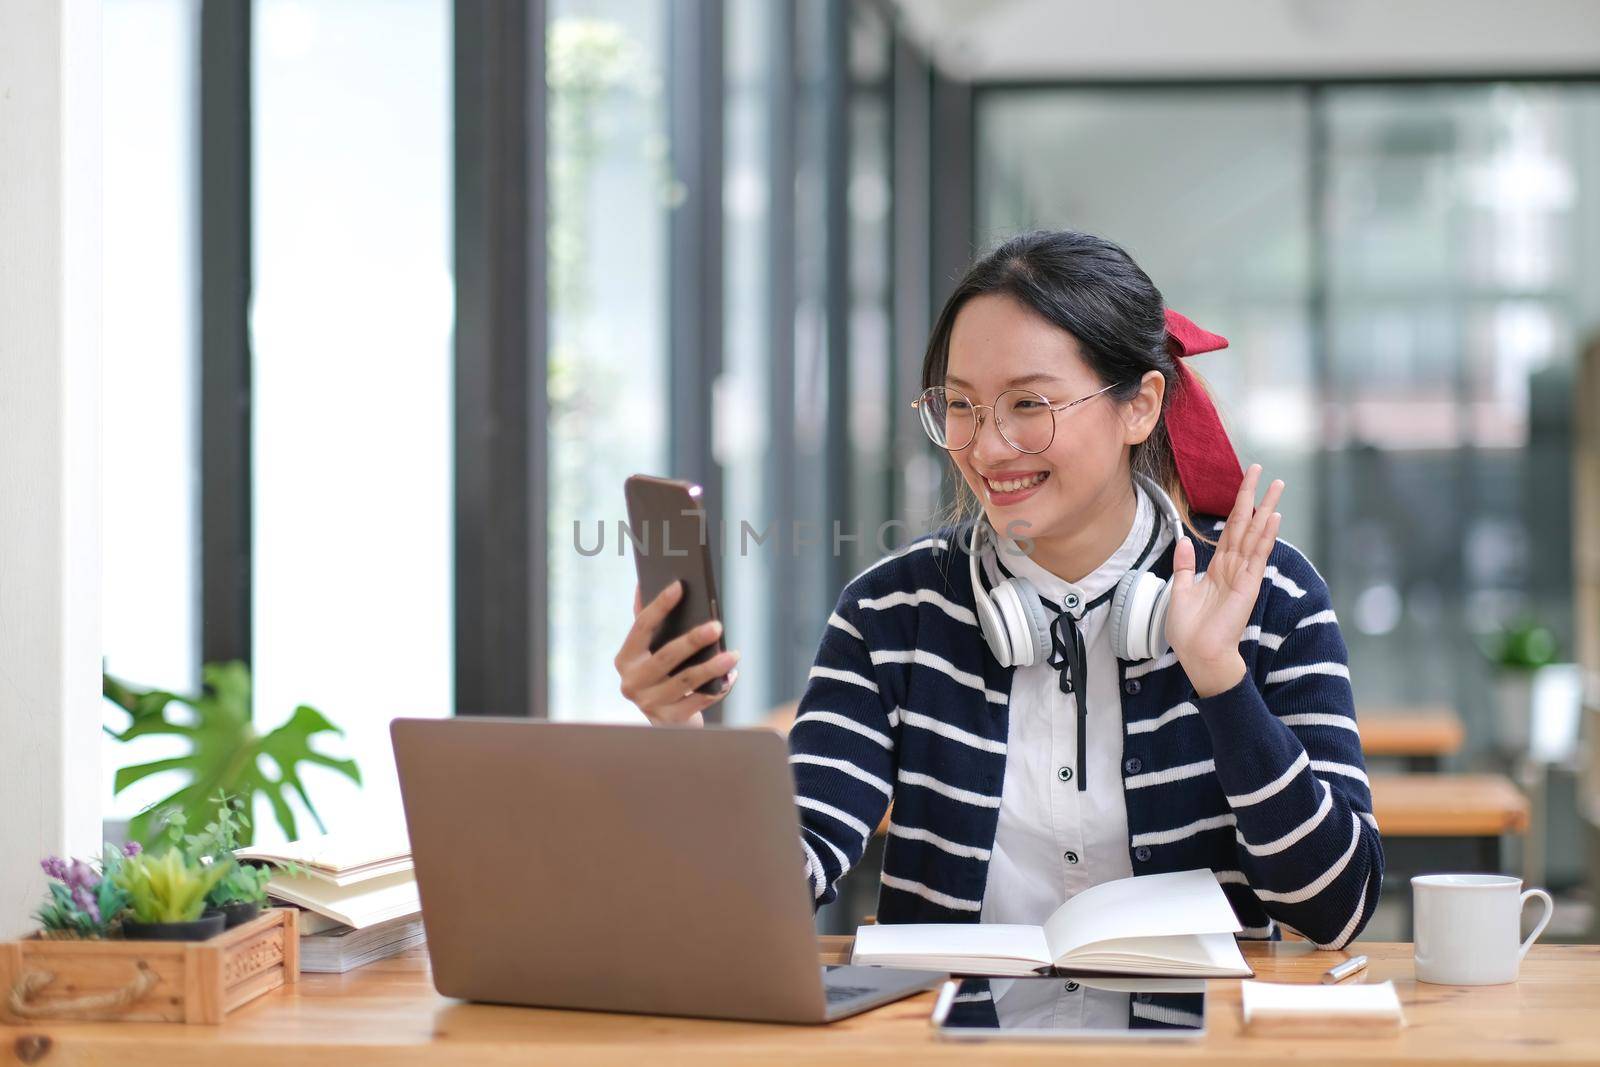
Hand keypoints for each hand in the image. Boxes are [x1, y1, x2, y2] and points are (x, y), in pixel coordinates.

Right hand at [614, 581, 740, 725]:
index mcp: (625, 659)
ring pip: (686, 681)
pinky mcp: (669, 720)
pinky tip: (731, 676)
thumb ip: (646, 622)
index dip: (659, 606)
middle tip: (717, 626)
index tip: (679, 586)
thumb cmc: (660, 675)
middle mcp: (632, 683)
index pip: (641, 627)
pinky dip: (717, 688)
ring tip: (733, 654)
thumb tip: (643, 584)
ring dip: (712, 667)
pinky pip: (699, 702)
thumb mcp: (649, 651)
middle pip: (665, 656)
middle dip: (693, 640)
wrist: (666, 720)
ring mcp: (649, 704)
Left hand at [1167, 464, 1283, 697]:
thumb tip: (1184, 542)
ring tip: (1277, 486)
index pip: (1229, 529)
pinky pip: (1257, 557)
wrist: (1198, 655)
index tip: (1244, 481)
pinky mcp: (1248, 587)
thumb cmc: (1189, 630)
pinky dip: (1265, 537)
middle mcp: (1233, 567)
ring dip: (1265, 509)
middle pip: (1245, 524)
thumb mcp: (1180, 592)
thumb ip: (1185, 567)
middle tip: (1262, 470)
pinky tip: (1273, 518)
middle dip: (1253, 497)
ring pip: (1255, 535)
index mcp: (1217, 568)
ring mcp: (1243, 575)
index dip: (1236, 505)